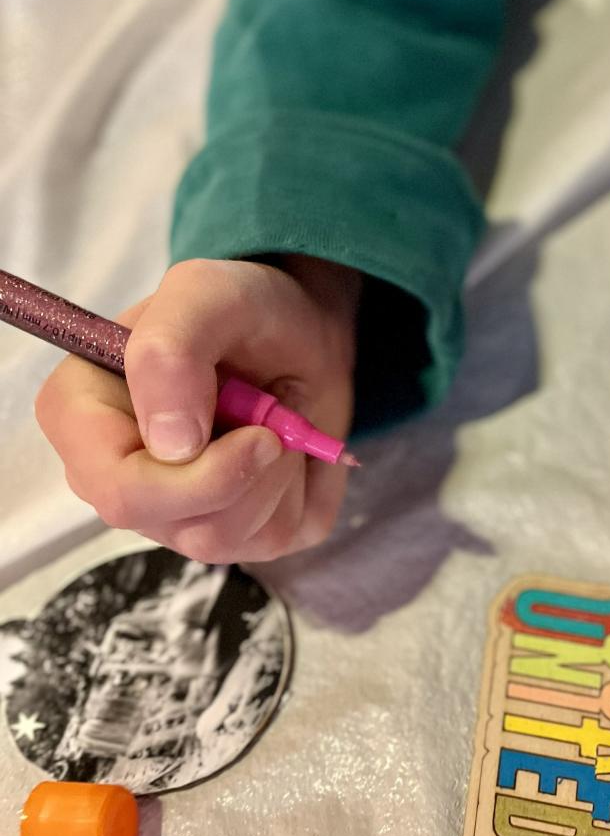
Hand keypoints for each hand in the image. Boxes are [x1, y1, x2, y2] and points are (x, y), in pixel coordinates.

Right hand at [36, 255, 359, 563]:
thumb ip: (169, 351)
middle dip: (249, 476)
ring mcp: (175, 517)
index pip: (120, 492)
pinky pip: (276, 539)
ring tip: (274, 422)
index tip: (259, 436)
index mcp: (82, 421)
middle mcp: (118, 480)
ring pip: (230, 540)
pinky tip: (288, 449)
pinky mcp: (237, 536)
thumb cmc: (240, 311)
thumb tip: (168, 445)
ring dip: (278, 477)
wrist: (299, 332)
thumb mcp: (205, 295)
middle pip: (183, 527)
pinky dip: (302, 490)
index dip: (194, 479)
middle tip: (274, 420)